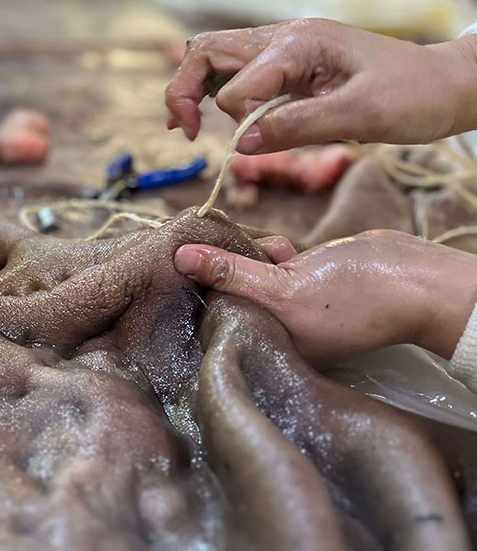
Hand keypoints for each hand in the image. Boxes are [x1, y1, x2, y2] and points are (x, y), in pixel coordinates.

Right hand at [165, 18, 476, 153]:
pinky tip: (205, 116)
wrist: (448, 84)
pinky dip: (215, 91)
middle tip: (182, 131)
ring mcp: (286, 47)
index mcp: (300, 42)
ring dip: (194, 88)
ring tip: (183, 125)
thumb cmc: (414, 96)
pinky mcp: (290, 64)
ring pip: (217, 56)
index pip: (238, 82)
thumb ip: (296, 126)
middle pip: (208, 50)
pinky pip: (238, 71)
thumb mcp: (361, 114)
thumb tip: (239, 144)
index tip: (238, 150)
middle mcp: (285, 37)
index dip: (232, 119)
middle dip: (184, 89)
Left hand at [173, 229, 476, 364]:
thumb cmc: (357, 297)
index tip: (176, 264)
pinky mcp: (302, 280)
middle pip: (225, 293)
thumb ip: (231, 273)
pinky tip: (289, 249)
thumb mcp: (284, 289)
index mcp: (266, 344)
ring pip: (246, 272)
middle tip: (220, 250)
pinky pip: (270, 262)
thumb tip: (181, 257)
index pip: (212, 318)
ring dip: (250, 254)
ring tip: (274, 253)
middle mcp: (274, 329)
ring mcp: (289, 304)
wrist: (419, 278)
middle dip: (224, 267)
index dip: (194, 290)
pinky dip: (274, 250)